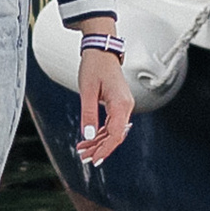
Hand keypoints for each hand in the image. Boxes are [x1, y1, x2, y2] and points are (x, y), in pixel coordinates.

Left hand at [75, 32, 132, 170]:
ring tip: (83, 150)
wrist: (101, 50)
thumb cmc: (94, 66)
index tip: (94, 160)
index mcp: (121, 103)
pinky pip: (112, 123)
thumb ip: (89, 114)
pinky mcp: (119, 104)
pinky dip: (101, 132)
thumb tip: (88, 135)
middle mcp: (126, 105)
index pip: (115, 134)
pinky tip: (90, 139)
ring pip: (114, 131)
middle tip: (85, 158)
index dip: (105, 149)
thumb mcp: (87, 91)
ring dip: (99, 142)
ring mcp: (124, 105)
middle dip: (100, 149)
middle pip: (116, 135)